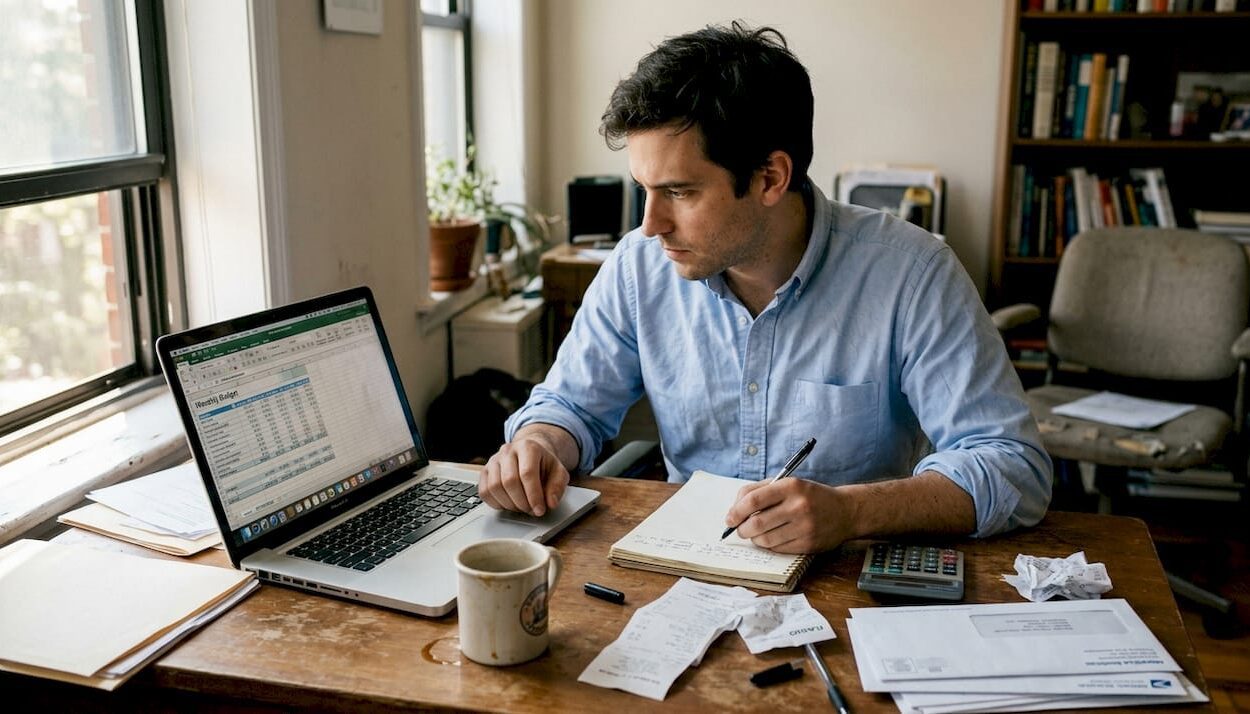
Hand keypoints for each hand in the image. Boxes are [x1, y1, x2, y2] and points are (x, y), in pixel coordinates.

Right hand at [480, 433, 570, 516]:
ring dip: (509, 504)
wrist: (529, 454)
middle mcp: (508, 451)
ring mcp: (494, 460)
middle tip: (531, 510)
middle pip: (509, 481)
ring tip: (522, 507)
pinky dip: (496, 503)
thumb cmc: (543, 464)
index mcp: (528, 447)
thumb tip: (551, 502)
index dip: (534, 495)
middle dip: (522, 502)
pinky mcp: (484, 471)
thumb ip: (557, 486)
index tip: (539, 510)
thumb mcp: (558, 472)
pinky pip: (484, 492)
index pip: (527, 473)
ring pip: (494, 487)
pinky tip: (509, 504)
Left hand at [725, 478, 854, 553]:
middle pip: (756, 523)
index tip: (729, 518)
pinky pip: (778, 549)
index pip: (753, 500)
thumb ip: (759, 491)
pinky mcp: (808, 544)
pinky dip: (769, 546)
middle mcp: (798, 506)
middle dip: (742, 529)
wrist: (845, 511)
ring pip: (765, 540)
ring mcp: (804, 527)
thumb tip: (733, 511)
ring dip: (755, 539)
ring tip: (756, 534)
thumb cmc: (809, 496)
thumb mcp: (788, 483)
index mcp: (790, 486)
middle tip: (740, 529)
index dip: (736, 511)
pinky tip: (772, 538)